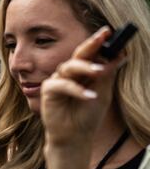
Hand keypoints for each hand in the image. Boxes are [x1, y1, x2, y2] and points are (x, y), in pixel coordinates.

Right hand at [41, 27, 118, 147]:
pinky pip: (62, 85)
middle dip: (91, 44)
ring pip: (69, 66)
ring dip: (85, 67)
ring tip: (100, 71)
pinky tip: (90, 96)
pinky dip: (76, 90)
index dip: (100, 42)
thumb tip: (119, 54)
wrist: (75, 137)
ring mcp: (58, 80)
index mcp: (84, 72)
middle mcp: (70, 73)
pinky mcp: (49, 91)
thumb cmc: (87, 116)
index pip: (92, 54)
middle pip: (79, 54)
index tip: (111, 32)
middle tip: (103, 35)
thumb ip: (108, 74)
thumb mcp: (103, 93)